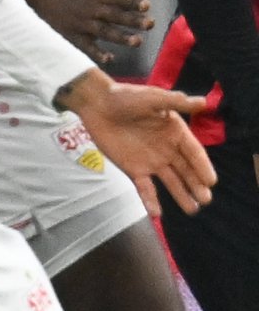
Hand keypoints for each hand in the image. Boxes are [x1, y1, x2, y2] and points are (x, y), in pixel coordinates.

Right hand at [17, 0, 158, 63]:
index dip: (134, 2)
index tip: (147, 6)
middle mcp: (93, 9)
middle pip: (116, 15)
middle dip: (132, 20)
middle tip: (149, 24)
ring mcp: (83, 23)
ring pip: (104, 31)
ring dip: (120, 37)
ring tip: (137, 42)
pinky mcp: (73, 35)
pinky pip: (86, 46)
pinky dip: (96, 53)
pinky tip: (109, 58)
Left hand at [58, 73, 215, 216]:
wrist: (99, 106)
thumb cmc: (127, 97)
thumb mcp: (153, 98)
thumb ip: (176, 103)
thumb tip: (203, 103)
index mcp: (176, 132)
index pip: (194, 153)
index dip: (202, 167)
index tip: (211, 181)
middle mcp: (167, 149)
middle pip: (185, 170)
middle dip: (196, 185)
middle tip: (205, 200)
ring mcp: (150, 160)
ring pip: (170, 181)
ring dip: (180, 195)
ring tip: (192, 209)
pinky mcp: (132, 168)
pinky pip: (143, 187)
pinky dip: (150, 199)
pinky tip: (157, 213)